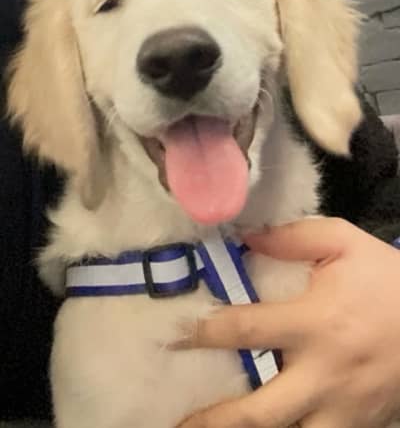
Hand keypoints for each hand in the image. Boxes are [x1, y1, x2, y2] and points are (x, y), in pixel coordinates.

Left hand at [178, 218, 399, 427]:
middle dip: (214, 421)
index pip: (246, 330)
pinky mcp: (360, 426)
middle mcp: (324, 374)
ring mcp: (344, 410)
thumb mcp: (344, 242)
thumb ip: (292, 237)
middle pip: (260, 412)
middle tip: (177, 421)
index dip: (204, 333)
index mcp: (317, 323)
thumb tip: (244, 239)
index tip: (172, 335)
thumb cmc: (387, 278)